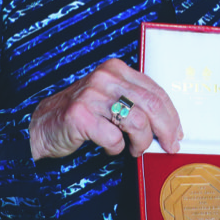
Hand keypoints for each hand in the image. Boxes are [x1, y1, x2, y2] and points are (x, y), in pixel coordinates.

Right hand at [30, 58, 182, 160]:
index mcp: (115, 69)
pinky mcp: (81, 116)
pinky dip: (116, 149)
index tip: (177, 132)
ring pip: (137, 123)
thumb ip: (135, 102)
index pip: (155, 91)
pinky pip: (114, 138)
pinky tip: (108, 147)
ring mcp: (91, 95)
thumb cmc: (82, 114)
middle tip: (169, 146)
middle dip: (165, 131)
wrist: (43, 126)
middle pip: (151, 105)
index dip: (171, 115)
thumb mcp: (109, 97)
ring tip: (133, 150)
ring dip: (140, 143)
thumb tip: (169, 124)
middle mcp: (104, 78)